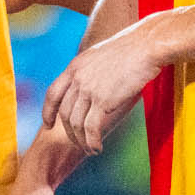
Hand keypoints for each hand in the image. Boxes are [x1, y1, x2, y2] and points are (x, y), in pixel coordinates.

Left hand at [40, 24, 162, 155]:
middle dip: (68, 132)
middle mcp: (77, 78)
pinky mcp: (103, 100)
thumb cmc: (132, 49)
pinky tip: (97, 148)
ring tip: (89, 149)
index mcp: (75, 66)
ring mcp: (88, 89)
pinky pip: (91, 128)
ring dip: (80, 140)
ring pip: (75, 123)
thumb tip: (93, 87)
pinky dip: (91, 142)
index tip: (47, 124)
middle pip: (64, 112)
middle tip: (76, 142)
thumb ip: (92, 71)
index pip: (53, 93)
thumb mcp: (102, 56)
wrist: (147, 45)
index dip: (47, 111)